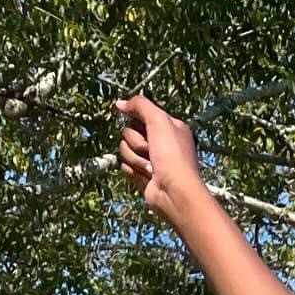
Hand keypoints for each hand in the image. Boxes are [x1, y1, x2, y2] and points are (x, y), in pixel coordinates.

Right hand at [115, 95, 205, 223]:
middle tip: (150, 151)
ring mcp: (151, 159)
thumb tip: (120, 103)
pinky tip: (147, 176)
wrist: (174, 191)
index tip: (141, 126)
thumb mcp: (159, 121)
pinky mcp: (143, 174)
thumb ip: (141, 105)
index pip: (141, 114)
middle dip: (136, 142)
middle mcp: (161, 141)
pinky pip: (125, 166)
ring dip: (135, 158)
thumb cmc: (172, 155)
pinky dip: (133, 170)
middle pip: (129, 132)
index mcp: (169, 127)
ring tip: (151, 167)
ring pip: (125, 149)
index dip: (136, 119)